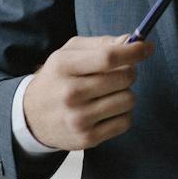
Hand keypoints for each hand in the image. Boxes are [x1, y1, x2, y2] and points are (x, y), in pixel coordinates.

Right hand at [21, 35, 152, 150]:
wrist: (31, 117)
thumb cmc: (57, 78)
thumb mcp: (68, 53)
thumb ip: (101, 44)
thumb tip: (132, 40)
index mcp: (63, 66)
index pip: (108, 57)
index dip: (134, 51)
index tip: (146, 47)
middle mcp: (69, 93)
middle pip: (123, 78)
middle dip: (128, 72)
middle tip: (118, 74)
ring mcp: (78, 118)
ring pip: (129, 100)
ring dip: (125, 94)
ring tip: (108, 94)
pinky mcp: (87, 138)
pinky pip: (126, 121)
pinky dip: (122, 114)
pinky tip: (106, 111)